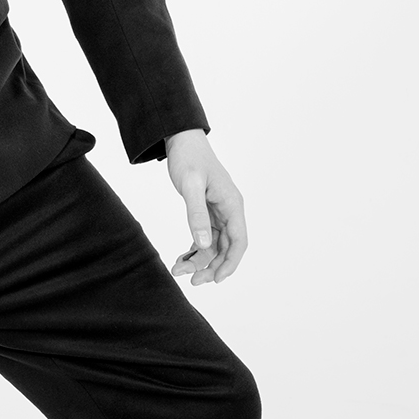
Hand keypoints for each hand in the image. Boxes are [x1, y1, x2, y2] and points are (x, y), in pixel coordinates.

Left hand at [165, 128, 247, 285]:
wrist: (181, 138)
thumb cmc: (188, 157)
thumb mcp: (190, 185)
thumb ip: (196, 214)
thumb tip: (204, 244)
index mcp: (232, 204)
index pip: (239, 241)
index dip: (230, 263)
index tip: (216, 279)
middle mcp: (229, 210)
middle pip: (227, 247)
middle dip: (211, 266)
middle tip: (191, 280)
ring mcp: (219, 211)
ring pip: (215, 244)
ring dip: (200, 259)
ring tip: (179, 269)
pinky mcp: (208, 210)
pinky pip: (206, 236)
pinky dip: (195, 248)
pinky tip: (182, 257)